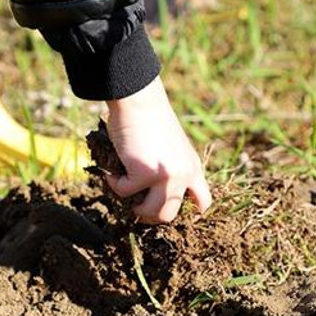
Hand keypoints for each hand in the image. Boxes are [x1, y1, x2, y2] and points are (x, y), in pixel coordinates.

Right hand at [105, 76, 211, 223]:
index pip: (202, 202)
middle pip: (169, 215)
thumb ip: (171, 168)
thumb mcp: (172, 148)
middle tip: (135, 206)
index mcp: (194, 168)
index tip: (167, 209)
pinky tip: (112, 170)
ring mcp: (166, 177)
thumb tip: (151, 195)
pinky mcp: (145, 174)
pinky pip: (124, 192)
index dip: (186, 212)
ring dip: (133, 207)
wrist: (140, 100)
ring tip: (124, 191)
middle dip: (150, 215)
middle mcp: (184, 175)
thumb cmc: (151, 119)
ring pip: (150, 212)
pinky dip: (114, 183)